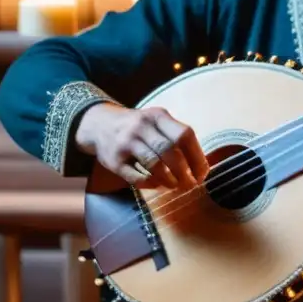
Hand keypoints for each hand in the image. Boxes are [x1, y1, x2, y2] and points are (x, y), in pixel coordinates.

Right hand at [75, 103, 207, 188]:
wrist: (99, 124)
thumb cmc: (138, 128)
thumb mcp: (156, 122)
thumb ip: (176, 137)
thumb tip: (201, 165)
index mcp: (158, 115)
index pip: (184, 135)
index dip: (197, 156)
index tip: (202, 173)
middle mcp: (141, 126)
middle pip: (170, 151)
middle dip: (184, 171)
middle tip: (191, 184)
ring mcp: (126, 143)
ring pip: (154, 164)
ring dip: (169, 179)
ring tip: (175, 186)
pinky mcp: (113, 160)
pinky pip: (136, 177)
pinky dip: (150, 184)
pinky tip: (156, 184)